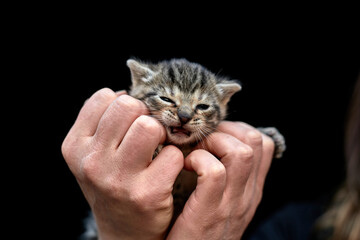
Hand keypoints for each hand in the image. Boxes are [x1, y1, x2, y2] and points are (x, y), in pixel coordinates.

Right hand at [62, 89, 183, 239]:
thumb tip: (127, 92)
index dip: (125, 105)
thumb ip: (103, 122)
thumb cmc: (113, 184)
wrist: (124, 232)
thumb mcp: (94, 154)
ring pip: (150, 126)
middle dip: (144, 114)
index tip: (130, 122)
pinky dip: (175, 158)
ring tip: (158, 149)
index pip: (105, 97)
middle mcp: (91, 162)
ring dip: (161, 134)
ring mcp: (118, 178)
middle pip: (129, 105)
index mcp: (75, 146)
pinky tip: (167, 170)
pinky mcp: (146, 193)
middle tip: (148, 133)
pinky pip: (173, 154)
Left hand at [167, 121, 274, 238]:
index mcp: (252, 188)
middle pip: (255, 140)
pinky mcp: (210, 213)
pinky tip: (185, 166)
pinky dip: (198, 160)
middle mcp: (248, 194)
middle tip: (204, 140)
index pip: (263, 143)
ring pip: (240, 152)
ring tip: (196, 152)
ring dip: (213, 142)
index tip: (216, 135)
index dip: (239, 129)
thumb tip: (217, 143)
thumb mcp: (223, 201)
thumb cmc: (199, 228)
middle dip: (226, 130)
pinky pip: (213, 172)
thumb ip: (226, 176)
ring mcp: (232, 204)